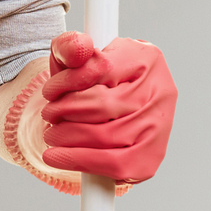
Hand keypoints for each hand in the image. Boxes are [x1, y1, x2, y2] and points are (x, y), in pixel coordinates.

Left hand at [40, 32, 176, 185]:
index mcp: (146, 57)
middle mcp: (161, 90)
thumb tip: (79, 49)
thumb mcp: (76, 54)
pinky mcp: (152, 156)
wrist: (111, 108)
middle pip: (104, 105)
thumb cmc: (92, 81)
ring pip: (108, 136)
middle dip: (66, 112)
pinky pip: (115, 164)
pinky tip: (61, 156)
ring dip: (69, 137)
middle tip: (49, 114)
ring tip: (53, 134)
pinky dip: (81, 161)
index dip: (68, 83)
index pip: (101, 69)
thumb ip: (71, 46)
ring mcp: (161, 126)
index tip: (50, 91)